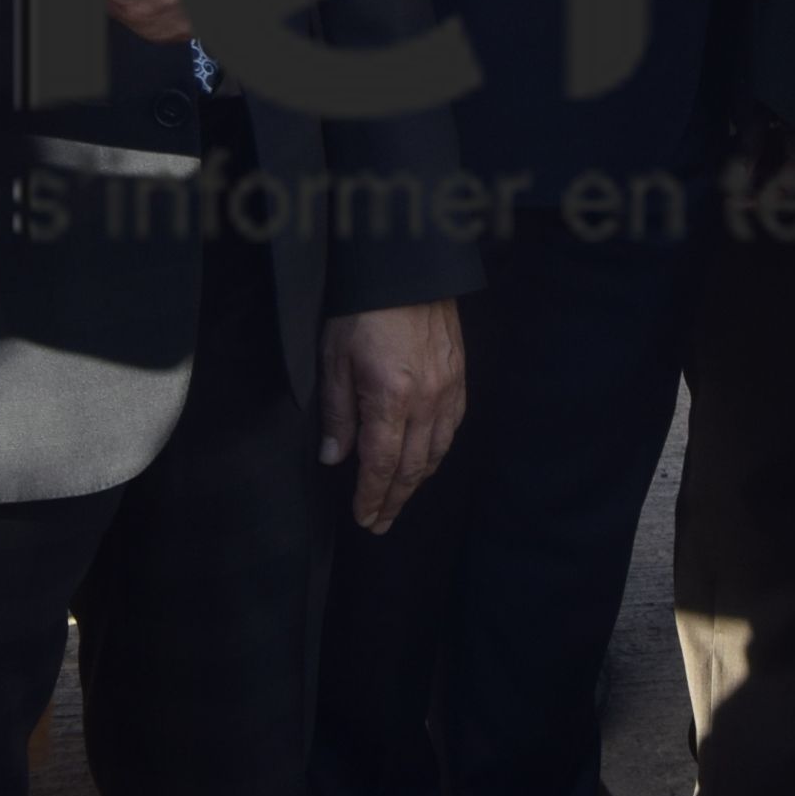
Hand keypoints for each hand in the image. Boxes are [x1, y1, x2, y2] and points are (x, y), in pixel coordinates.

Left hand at [322, 299, 466, 532]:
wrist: (407, 271)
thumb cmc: (364, 310)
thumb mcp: (335, 359)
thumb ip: (338, 412)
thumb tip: (335, 457)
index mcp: (391, 398)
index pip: (382, 465)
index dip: (372, 497)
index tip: (364, 518)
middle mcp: (426, 400)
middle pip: (412, 467)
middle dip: (394, 500)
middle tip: (379, 523)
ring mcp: (448, 390)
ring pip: (437, 452)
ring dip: (417, 482)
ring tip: (400, 499)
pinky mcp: (459, 377)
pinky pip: (453, 427)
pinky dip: (438, 452)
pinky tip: (427, 460)